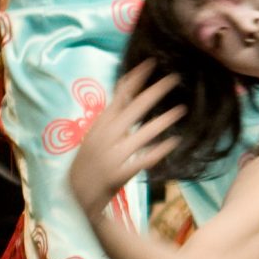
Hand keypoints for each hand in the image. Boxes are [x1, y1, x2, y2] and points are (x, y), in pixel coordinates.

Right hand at [67, 63, 183, 221]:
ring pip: (142, 134)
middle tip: (175, 77)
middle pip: (134, 109)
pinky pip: (143, 160)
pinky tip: (174, 142)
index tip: (151, 63)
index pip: (118, 96)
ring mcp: (111, 156)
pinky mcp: (118, 174)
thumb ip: (112, 117)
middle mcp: (105, 137)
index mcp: (100, 125)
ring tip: (182, 109)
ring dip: (163, 120)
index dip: (135, 79)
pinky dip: (159, 150)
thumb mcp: (96, 135)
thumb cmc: (90, 162)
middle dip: (155, 91)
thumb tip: (127, 92)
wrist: (76, 196)